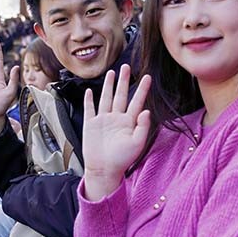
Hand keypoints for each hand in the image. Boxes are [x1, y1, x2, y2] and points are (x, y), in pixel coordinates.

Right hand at [82, 65, 150, 201]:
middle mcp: (116, 118)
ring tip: (111, 73)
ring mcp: (103, 120)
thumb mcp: (137, 144)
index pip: (137, 101)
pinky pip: (90, 109)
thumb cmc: (122, 160)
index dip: (142, 89)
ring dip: (108, 85)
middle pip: (121, 95)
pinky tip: (90, 91)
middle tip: (127, 67)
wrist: (104, 170)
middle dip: (124, 81)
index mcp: (129, 122)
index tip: (148, 77)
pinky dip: (89, 100)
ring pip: (106, 98)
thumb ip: (143, 127)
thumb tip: (146, 110)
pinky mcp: (91, 124)